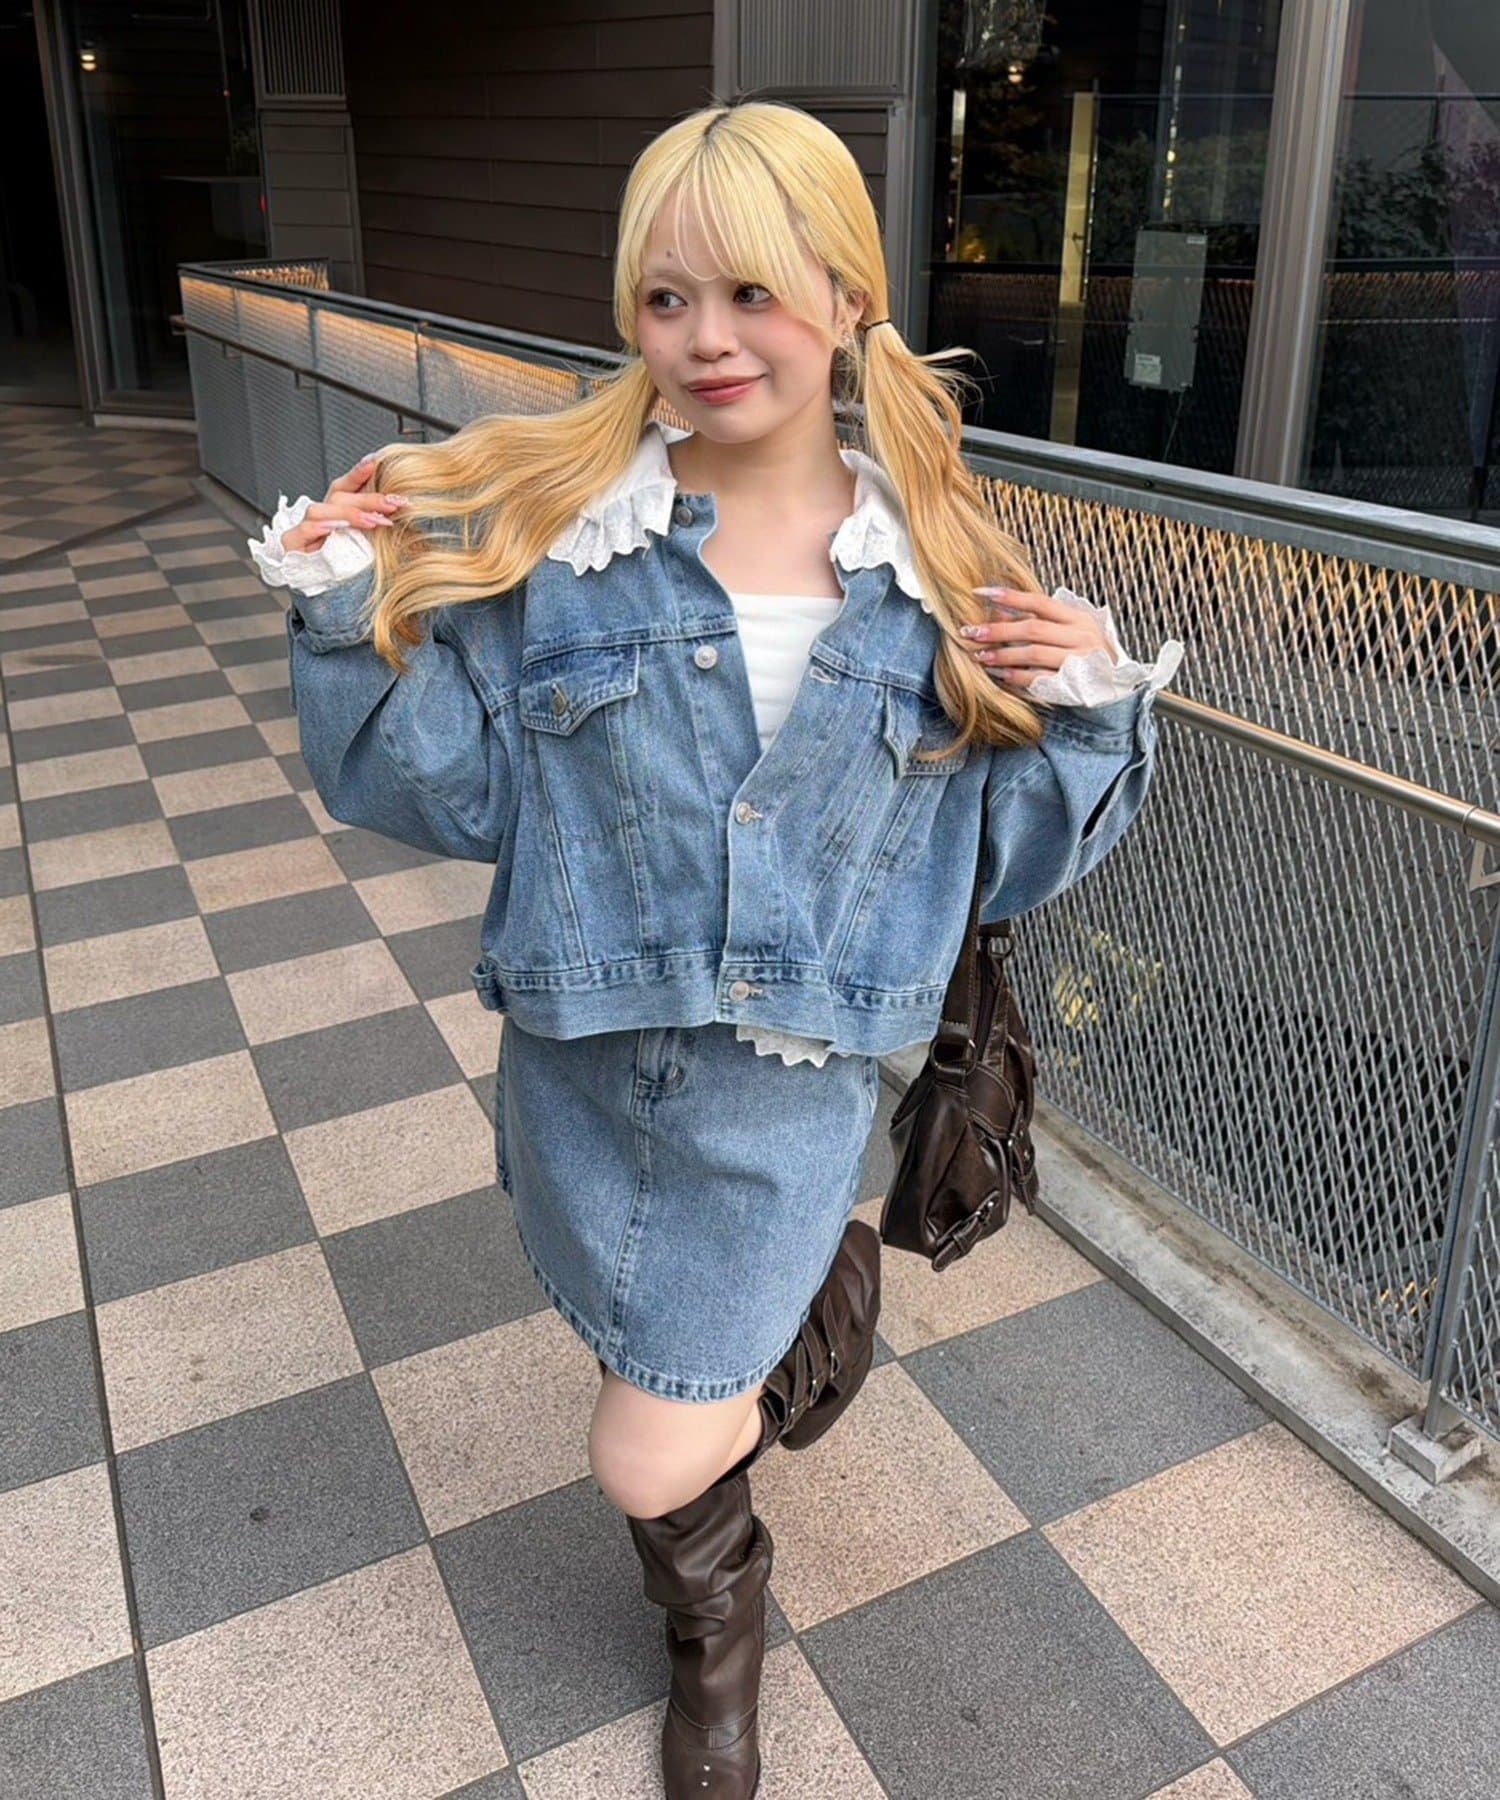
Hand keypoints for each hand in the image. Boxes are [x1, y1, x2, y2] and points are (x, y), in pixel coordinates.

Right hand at [282, 454, 408, 553]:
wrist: (320, 589)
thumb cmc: (344, 565)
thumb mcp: (366, 543)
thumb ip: (378, 524)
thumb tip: (404, 509)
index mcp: (336, 511)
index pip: (346, 486)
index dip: (359, 473)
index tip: (376, 462)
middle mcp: (319, 515)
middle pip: (339, 497)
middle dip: (367, 499)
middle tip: (392, 503)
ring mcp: (304, 527)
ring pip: (320, 510)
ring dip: (348, 514)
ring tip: (372, 521)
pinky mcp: (292, 543)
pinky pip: (304, 530)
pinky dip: (319, 527)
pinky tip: (334, 527)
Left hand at [959, 586, 1114, 689]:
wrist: (1113, 686)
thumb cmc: (1084, 653)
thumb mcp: (1069, 630)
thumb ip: (1039, 620)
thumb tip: (998, 611)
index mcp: (1078, 617)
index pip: (1039, 601)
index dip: (1009, 596)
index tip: (979, 593)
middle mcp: (1080, 636)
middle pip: (1032, 629)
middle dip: (998, 630)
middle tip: (970, 632)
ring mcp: (1078, 660)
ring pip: (1033, 653)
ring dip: (1003, 655)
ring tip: (980, 656)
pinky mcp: (1072, 683)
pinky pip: (1038, 678)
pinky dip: (1015, 676)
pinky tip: (998, 674)